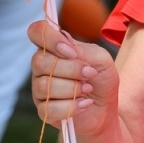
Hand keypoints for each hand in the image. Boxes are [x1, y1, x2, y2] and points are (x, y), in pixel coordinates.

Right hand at [28, 19, 119, 135]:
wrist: (107, 107)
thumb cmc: (101, 79)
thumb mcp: (101, 59)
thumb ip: (83, 50)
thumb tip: (66, 50)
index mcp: (53, 48)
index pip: (36, 32)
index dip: (50, 39)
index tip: (72, 52)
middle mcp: (42, 67)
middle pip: (40, 62)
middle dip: (70, 69)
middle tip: (90, 74)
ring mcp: (40, 89)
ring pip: (44, 85)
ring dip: (72, 88)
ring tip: (87, 89)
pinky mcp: (43, 111)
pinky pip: (48, 108)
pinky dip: (71, 106)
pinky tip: (84, 104)